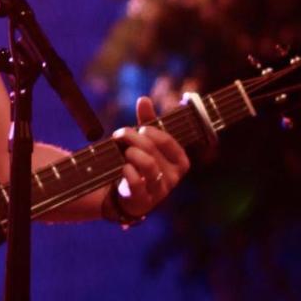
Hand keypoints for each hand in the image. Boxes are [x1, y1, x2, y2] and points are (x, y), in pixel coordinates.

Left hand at [109, 96, 189, 220]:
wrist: (128, 196)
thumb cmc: (141, 164)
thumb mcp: (147, 142)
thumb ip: (147, 121)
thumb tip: (144, 99)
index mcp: (179, 161)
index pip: (169, 141)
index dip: (152, 132)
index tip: (140, 127)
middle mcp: (173, 177)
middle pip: (152, 149)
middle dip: (133, 138)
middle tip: (120, 134)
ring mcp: (159, 190)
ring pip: (147, 164)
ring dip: (131, 153)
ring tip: (124, 152)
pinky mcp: (143, 201)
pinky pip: (136, 182)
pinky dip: (127, 170)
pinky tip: (123, 167)